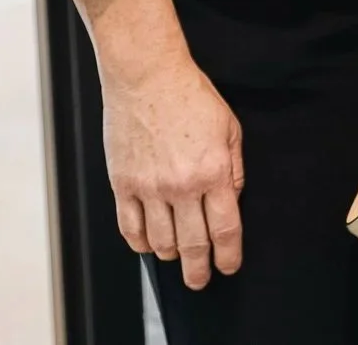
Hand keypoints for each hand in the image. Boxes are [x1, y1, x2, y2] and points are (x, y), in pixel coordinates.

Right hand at [102, 49, 244, 288]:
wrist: (148, 77)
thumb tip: (232, 200)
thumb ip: (234, 169)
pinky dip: (141, 243)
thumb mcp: (230, 129)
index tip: (229, 267)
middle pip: (193, 244)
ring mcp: (149, 187)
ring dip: (172, 255)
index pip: (225, 228)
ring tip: (178, 256)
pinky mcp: (123, 183)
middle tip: (201, 280)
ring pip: (161, 241)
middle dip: (199, 269)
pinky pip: (129, 227)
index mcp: (213, 172)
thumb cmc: (191, 97)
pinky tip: (150, 244)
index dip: (229, 255)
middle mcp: (181, 185)